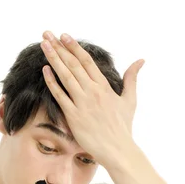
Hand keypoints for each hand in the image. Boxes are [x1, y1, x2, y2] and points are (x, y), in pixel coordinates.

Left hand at [40, 30, 143, 165]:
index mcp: (104, 86)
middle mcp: (93, 92)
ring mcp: (82, 103)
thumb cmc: (123, 127)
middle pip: (73, 64)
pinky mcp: (74, 116)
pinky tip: (45, 70)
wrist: (117, 149)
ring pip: (66, 76)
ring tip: (44, 45)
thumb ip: (132, 79)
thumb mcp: (130, 100)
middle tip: (47, 34)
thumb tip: (140, 60)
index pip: (87, 61)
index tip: (64, 36)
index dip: (74, 47)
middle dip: (59, 47)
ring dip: (54, 59)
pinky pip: (60, 96)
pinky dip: (52, 82)